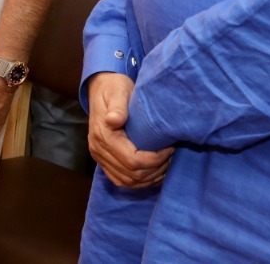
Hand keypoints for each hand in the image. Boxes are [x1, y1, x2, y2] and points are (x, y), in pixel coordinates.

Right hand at [86, 73, 172, 187]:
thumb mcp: (117, 92)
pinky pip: (122, 180)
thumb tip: (114, 120)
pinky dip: (140, 181)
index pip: (132, 161)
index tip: (169, 147)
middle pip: (132, 175)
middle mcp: (98, 149)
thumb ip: (118, 107)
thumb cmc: (113, 88)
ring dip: (150, 177)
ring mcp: (99, 157)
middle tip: (170, 154)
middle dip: (156, 169)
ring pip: (128, 181)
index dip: (155, 159)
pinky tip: (153, 172)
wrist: (101, 89)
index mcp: (102, 135)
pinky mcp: (104, 161)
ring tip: (165, 163)